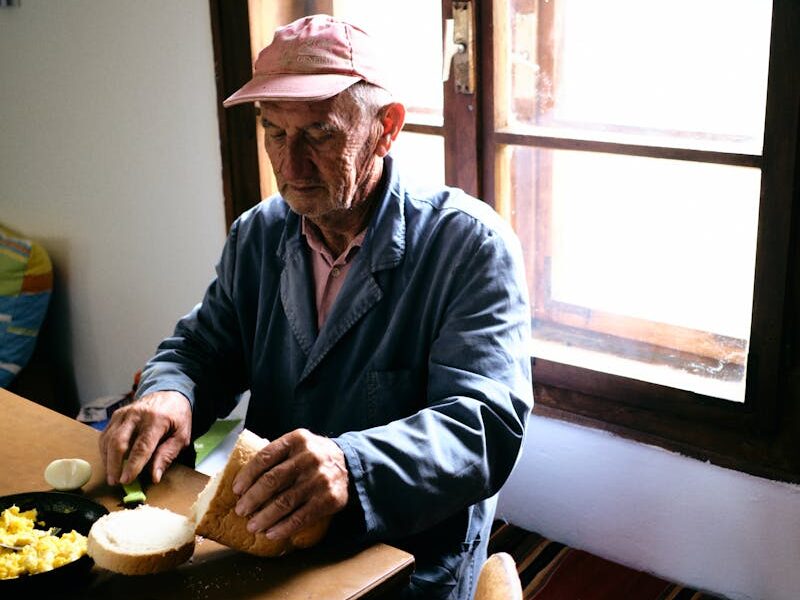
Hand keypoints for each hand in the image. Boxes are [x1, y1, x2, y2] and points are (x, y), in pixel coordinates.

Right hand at [99, 391, 191, 485]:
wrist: (169, 393)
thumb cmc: (177, 416)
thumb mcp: (181, 436)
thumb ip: (167, 456)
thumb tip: (154, 477)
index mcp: (156, 419)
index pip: (142, 446)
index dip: (133, 465)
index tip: (127, 481)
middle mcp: (137, 414)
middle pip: (119, 442)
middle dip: (114, 465)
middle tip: (115, 482)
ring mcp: (124, 413)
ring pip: (108, 439)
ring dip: (107, 460)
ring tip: (112, 476)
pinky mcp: (116, 415)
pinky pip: (105, 435)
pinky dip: (105, 450)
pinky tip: (110, 461)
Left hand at [232, 428, 348, 539]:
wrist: (350, 463)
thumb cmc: (313, 456)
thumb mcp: (298, 444)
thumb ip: (277, 455)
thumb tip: (243, 480)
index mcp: (297, 440)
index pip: (265, 457)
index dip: (247, 475)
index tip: (236, 489)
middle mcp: (309, 457)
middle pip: (272, 480)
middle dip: (252, 498)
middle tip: (241, 510)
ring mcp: (319, 479)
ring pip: (284, 502)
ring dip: (264, 517)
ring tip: (252, 526)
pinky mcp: (328, 499)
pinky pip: (301, 517)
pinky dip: (283, 528)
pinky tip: (271, 533)